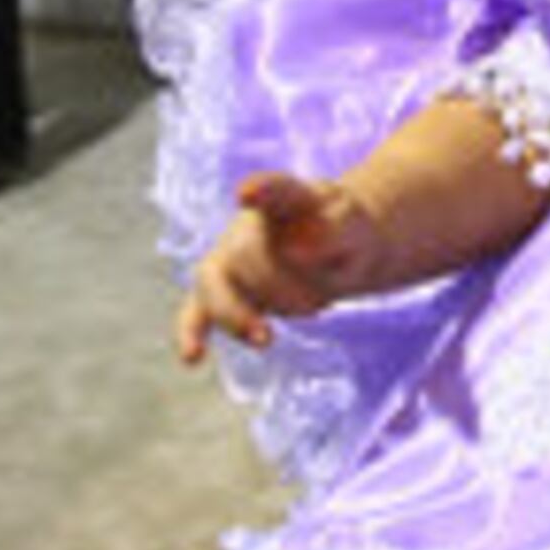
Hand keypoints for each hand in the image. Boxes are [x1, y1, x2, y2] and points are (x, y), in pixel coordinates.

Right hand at [172, 171, 378, 362]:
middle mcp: (249, 225)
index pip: (278, 192)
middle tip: (318, 303)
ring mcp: (230, 257)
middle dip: (276, 285)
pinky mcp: (222, 292)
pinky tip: (192, 357)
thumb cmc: (344, 233)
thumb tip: (297, 250)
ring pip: (216, 285)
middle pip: (245, 254)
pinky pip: (199, 311)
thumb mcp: (357, 229)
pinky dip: (193, 332)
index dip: (262, 191)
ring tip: (267, 339)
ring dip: (238, 315)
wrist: (339, 249)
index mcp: (289, 198)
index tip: (247, 194)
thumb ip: (337, 232)